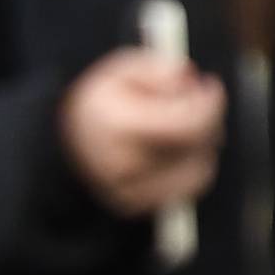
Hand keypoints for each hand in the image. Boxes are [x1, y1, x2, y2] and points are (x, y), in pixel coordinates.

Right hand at [61, 43, 224, 216]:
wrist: (63, 142)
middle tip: (197, 98)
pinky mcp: (135, 206)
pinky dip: (192, 165)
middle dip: (207, 117)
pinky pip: (189, 187)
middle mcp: (121, 165)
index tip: (211, 84)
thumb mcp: (122, 69)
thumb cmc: (101, 101)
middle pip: (197, 145)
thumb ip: (157, 69)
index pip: (188, 124)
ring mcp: (128, 191)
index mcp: (116, 127)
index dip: (210, 102)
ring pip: (201, 168)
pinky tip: (174, 147)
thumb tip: (187, 79)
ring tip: (179, 123)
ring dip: (202, 143)